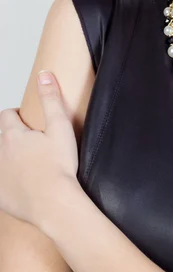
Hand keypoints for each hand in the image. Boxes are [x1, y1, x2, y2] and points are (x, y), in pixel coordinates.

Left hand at [0, 70, 78, 227]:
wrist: (55, 204)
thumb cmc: (59, 167)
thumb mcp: (60, 126)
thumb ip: (51, 99)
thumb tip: (44, 75)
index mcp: (13, 135)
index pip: (7, 116)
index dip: (18, 116)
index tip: (29, 122)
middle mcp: (0, 153)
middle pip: (3, 138)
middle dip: (14, 138)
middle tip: (35, 144)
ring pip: (1, 160)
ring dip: (10, 159)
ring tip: (30, 165)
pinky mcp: (0, 196)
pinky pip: (2, 183)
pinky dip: (9, 181)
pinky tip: (24, 185)